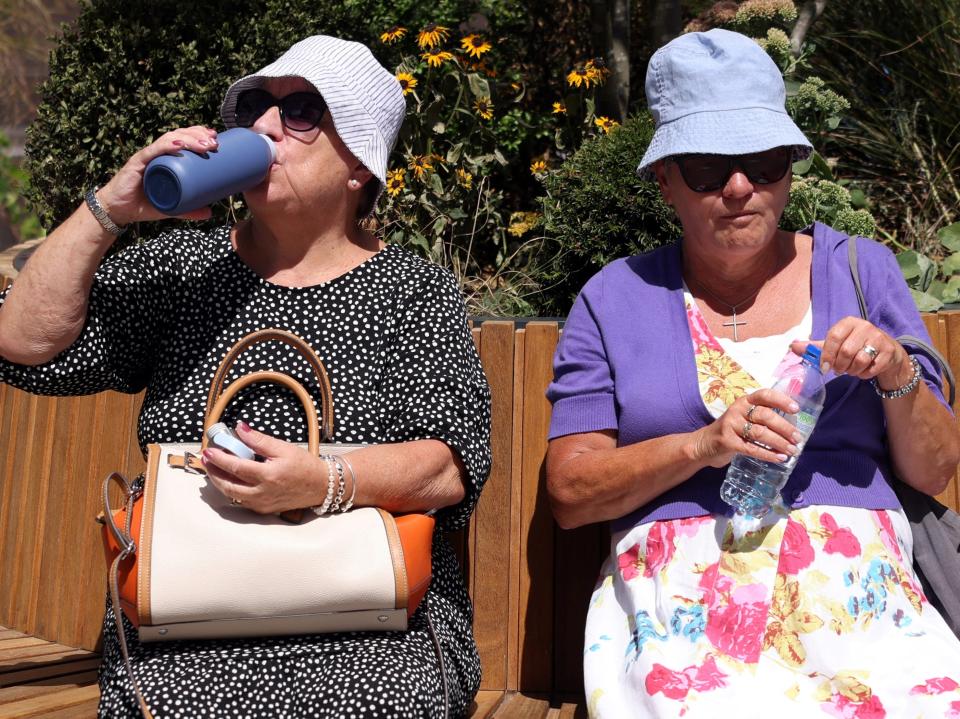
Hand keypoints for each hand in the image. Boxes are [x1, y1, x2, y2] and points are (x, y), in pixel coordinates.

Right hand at [95, 126, 220, 225]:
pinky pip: (153, 151)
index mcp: (165, 159)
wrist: (118, 210)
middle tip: (215, 142)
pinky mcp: (137, 162)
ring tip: (204, 144)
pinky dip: (166, 146)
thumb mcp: (172, 208)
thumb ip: (190, 210)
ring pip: (168, 139)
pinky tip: (179, 145)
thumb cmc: (143, 204)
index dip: (198, 135)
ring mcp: (147, 156)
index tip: (215, 138)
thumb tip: (210, 213)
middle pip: (178, 135)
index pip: (183, 139)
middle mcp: (156, 153)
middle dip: (198, 135)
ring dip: (188, 139)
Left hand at [201, 422, 327, 513]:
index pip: (236, 467)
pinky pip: (241, 500)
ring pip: (232, 495)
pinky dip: (231, 490)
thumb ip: (259, 440)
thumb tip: (240, 428)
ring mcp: (262, 504)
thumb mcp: (283, 448)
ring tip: (213, 469)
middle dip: (213, 473)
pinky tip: (229, 479)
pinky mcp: (263, 510)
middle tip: (205, 460)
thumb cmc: (304, 465)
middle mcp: (263, 493)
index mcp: (268, 476)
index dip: (220, 458)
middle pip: (228, 485)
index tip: (209, 450)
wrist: (321, 486)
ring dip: (220, 482)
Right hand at [692, 389, 802, 467]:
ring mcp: (731, 425)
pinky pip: (752, 448)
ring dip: (779, 442)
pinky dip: (768, 454)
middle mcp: (737, 410)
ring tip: (792, 451)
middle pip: (765, 416)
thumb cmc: (731, 430)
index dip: (781, 400)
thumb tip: (793, 427)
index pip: (765, 395)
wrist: (704, 444)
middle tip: (797, 439)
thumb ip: (762, 417)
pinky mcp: (727, 442)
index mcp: (744, 401)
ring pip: (760, 433)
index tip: (796, 409)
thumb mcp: (743, 417)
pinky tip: (779, 458)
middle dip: (785, 428)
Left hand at [792, 317, 910, 391]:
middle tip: (839, 369)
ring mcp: (879, 337)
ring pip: (860, 360)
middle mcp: (864, 326)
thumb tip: (792, 346)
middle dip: (840, 365)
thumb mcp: (835, 345)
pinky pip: (873, 367)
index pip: (833, 337)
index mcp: (848, 323)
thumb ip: (815, 347)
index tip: (824, 367)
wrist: (887, 353)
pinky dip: (865, 374)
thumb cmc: (856, 347)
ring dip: (852, 371)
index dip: (827, 355)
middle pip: (846, 351)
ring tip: (851, 370)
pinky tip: (864, 371)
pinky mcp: (889, 350)